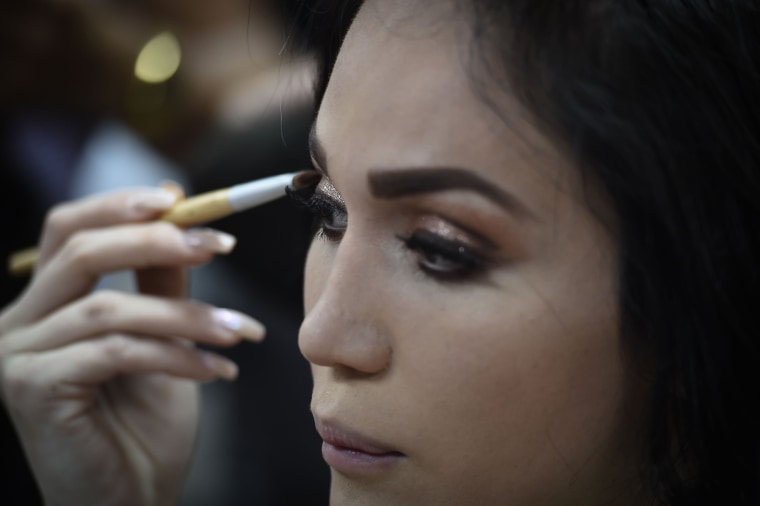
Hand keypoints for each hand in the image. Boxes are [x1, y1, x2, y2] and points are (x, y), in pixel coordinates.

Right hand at [0, 188, 264, 505]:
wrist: (130, 501)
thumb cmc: (145, 424)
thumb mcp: (161, 338)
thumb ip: (161, 284)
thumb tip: (186, 223)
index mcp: (44, 303)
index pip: (70, 229)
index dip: (123, 206)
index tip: (185, 200)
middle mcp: (18, 322)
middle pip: (82, 251)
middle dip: (159, 241)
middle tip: (220, 245)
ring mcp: (17, 356)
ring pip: (111, 307)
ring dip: (188, 315)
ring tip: (240, 331)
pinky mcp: (33, 388)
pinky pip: (116, 351)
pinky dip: (177, 355)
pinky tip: (218, 370)